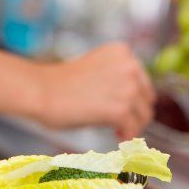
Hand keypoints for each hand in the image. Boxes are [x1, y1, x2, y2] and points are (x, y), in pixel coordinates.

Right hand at [36, 43, 155, 138]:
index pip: (141, 80)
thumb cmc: (60, 83)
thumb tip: (133, 103)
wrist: (41, 91)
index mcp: (122, 52)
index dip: (133, 97)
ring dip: (131, 125)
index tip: (120, 107)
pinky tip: (115, 137)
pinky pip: (133, 129)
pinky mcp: (121, 109)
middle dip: (135, 112)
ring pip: (144, 116)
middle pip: (147, 98)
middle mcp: (129, 66)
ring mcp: (127, 88)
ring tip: (115, 131)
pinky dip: (126, 136)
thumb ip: (116, 78)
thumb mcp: (96, 69)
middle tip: (119, 123)